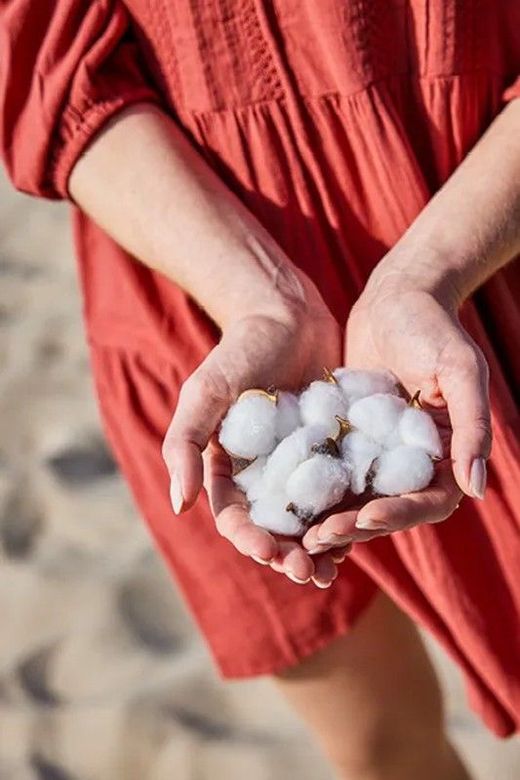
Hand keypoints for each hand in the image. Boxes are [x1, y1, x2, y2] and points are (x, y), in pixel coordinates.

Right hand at [162, 281, 346, 586]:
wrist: (286, 313)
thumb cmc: (239, 350)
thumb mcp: (206, 392)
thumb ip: (185, 445)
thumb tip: (179, 506)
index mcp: (227, 466)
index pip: (235, 516)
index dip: (250, 540)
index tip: (270, 554)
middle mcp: (263, 473)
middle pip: (273, 527)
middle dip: (288, 555)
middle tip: (312, 574)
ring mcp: (300, 464)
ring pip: (308, 518)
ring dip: (319, 548)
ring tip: (335, 570)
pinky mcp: (332, 451)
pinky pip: (340, 490)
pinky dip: (347, 515)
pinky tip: (362, 533)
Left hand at [302, 271, 491, 552]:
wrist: (396, 297)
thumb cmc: (434, 327)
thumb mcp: (460, 370)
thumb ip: (472, 426)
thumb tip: (475, 490)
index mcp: (448, 454)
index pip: (428, 502)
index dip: (399, 516)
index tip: (365, 517)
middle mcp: (413, 462)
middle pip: (388, 510)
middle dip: (356, 528)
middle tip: (318, 538)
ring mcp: (379, 454)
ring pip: (356, 500)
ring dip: (330, 520)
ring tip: (300, 533)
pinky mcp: (349, 441)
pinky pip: (332, 473)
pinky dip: (314, 491)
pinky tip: (286, 501)